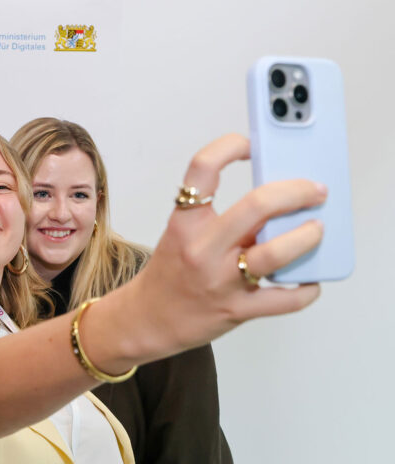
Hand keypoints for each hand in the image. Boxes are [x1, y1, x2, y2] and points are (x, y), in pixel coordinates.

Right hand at [91, 134, 324, 367]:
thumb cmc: (170, 274)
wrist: (146, 319)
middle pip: (257, 205)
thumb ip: (223, 219)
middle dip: (297, 191)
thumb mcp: (183, 236)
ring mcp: (220, 280)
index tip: (252, 144)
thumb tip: (278, 202)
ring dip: (307, 237)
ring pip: (276, 252)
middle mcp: (201, 248)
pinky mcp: (236, 309)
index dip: (230, 146)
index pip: (203, 169)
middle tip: (314, 190)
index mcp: (184, 223)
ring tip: (316, 230)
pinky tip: (308, 281)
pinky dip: (305, 289)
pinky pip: (283, 299)